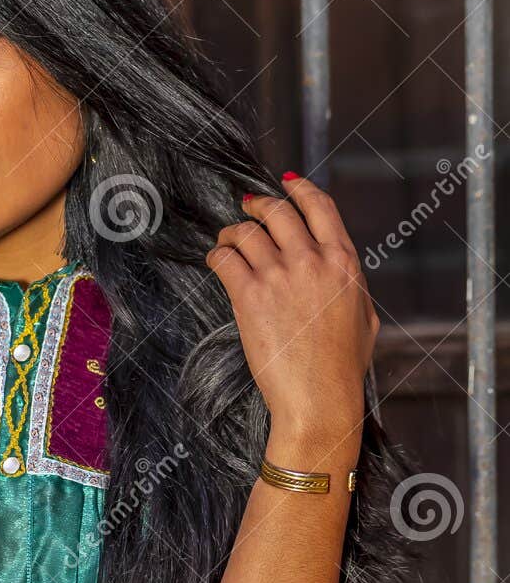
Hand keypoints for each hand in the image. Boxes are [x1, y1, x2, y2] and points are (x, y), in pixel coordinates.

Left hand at [204, 172, 377, 449]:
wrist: (319, 399)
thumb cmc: (343, 368)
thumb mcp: (365, 318)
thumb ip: (352, 287)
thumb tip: (341, 271)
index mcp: (344, 263)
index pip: (320, 207)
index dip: (301, 190)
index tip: (287, 183)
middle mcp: (312, 261)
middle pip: (278, 210)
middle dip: (259, 204)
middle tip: (248, 208)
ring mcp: (280, 276)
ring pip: (247, 231)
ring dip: (233, 232)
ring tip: (228, 241)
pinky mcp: (250, 296)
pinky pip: (225, 258)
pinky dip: (217, 255)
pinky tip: (217, 262)